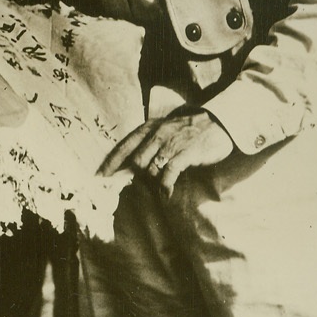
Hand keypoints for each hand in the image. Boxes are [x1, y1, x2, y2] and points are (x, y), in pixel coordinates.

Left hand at [99, 107, 234, 195]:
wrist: (217, 122)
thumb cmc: (187, 130)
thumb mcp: (163, 129)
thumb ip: (147, 143)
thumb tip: (130, 166)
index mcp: (148, 128)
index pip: (123, 147)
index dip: (110, 164)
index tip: (100, 177)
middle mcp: (156, 134)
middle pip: (134, 162)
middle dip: (134, 177)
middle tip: (139, 186)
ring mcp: (171, 144)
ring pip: (150, 169)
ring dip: (152, 182)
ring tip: (159, 186)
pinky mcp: (185, 153)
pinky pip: (168, 173)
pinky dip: (165, 186)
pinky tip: (166, 194)